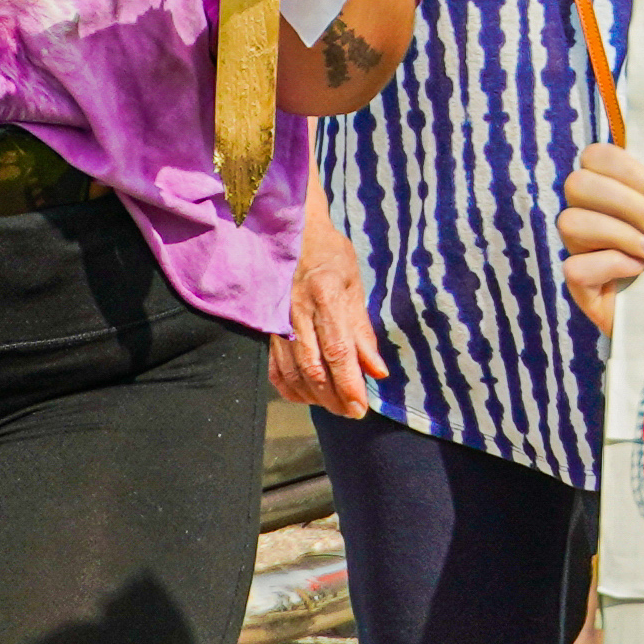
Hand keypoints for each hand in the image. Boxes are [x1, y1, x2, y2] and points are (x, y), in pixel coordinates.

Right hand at [273, 185, 384, 413]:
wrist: (290, 231)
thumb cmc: (329, 255)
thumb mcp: (354, 284)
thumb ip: (363, 330)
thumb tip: (377, 371)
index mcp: (325, 295)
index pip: (338, 351)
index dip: (349, 383)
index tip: (360, 407)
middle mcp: (297, 311)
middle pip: (314, 368)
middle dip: (334, 397)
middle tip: (352, 412)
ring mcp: (277, 321)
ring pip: (292, 372)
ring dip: (314, 397)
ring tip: (335, 406)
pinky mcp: (265, 328)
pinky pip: (274, 367)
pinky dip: (289, 388)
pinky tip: (306, 397)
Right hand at [559, 138, 643, 335]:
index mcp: (611, 186)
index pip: (594, 155)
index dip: (624, 169)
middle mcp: (588, 212)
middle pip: (578, 184)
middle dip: (623, 202)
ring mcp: (579, 248)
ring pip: (571, 222)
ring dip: (618, 233)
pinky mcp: (580, 284)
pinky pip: (574, 267)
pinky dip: (609, 265)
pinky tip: (637, 271)